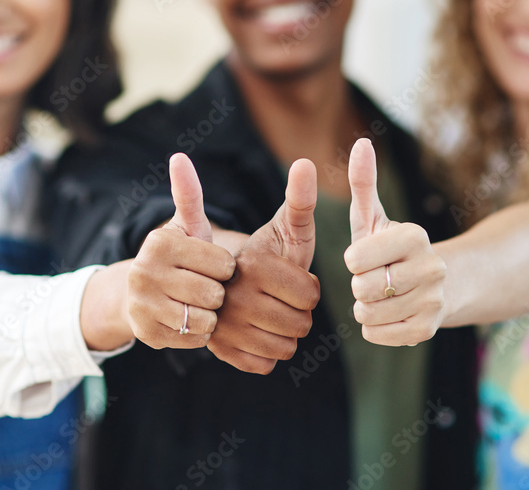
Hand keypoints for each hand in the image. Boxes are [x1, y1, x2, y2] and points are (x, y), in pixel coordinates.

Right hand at [127, 153, 235, 348]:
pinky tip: (188, 321)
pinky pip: (194, 339)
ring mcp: (143, 305)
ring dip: (210, 315)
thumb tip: (179, 156)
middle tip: (206, 288)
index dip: (225, 269)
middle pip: (214, 293)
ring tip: (198, 304)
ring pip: (205, 318)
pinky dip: (198, 333)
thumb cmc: (177, 257)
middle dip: (218, 294)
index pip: (223, 264)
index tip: (213, 266)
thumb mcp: (185, 227)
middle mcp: (145, 272)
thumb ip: (189, 195)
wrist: (136, 295)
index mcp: (160, 243)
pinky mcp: (146, 334)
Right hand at [207, 159, 319, 373]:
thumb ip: (299, 199)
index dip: (308, 289)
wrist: (217, 281)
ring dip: (284, 335)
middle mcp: (231, 297)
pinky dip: (265, 354)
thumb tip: (306, 163)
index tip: (288, 278)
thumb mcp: (283, 226)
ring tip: (269, 314)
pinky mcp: (219, 351)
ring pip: (284, 349)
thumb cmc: (264, 254)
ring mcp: (222, 327)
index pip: (310, 296)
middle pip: (300, 325)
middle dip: (298, 313)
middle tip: (279, 298)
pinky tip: (255, 333)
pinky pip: (264, 365)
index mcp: (252, 265)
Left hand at [344, 138, 445, 345]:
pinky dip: (373, 327)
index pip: (356, 258)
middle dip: (359, 284)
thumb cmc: (392, 247)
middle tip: (376, 278)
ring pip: (366, 313)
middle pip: (361, 288)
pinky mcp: (427, 330)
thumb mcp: (374, 216)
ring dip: (364, 307)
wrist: (437, 284)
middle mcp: (431, 268)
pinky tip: (388, 313)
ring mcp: (432, 301)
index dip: (354, 260)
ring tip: (381, 295)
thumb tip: (361, 143)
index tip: (364, 257)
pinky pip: (375, 334)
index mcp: (415, 237)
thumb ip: (364, 182)